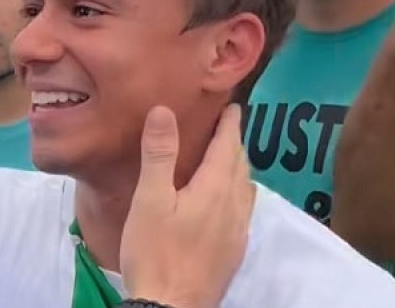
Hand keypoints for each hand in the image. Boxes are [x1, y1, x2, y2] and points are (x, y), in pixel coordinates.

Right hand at [120, 104, 253, 307]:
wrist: (170, 307)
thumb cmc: (155, 251)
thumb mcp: (149, 200)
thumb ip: (159, 155)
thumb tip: (165, 111)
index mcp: (214, 190)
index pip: (228, 148)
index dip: (230, 125)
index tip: (232, 106)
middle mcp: (233, 208)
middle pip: (240, 168)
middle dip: (235, 144)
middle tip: (227, 128)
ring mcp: (236, 233)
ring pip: (244, 191)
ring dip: (237, 170)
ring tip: (225, 160)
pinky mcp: (233, 253)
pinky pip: (242, 212)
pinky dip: (236, 194)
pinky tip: (224, 204)